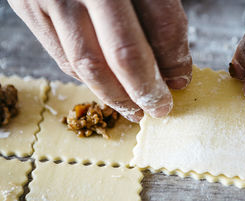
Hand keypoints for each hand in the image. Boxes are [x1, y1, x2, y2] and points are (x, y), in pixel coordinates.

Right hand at [9, 0, 191, 121]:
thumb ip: (160, 15)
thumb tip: (174, 72)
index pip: (162, 24)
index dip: (175, 61)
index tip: (180, 82)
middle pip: (123, 53)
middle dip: (146, 89)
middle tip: (160, 108)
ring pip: (89, 65)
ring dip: (117, 96)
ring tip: (134, 109)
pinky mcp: (27, 7)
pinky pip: (64, 58)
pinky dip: (90, 79)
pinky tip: (107, 87)